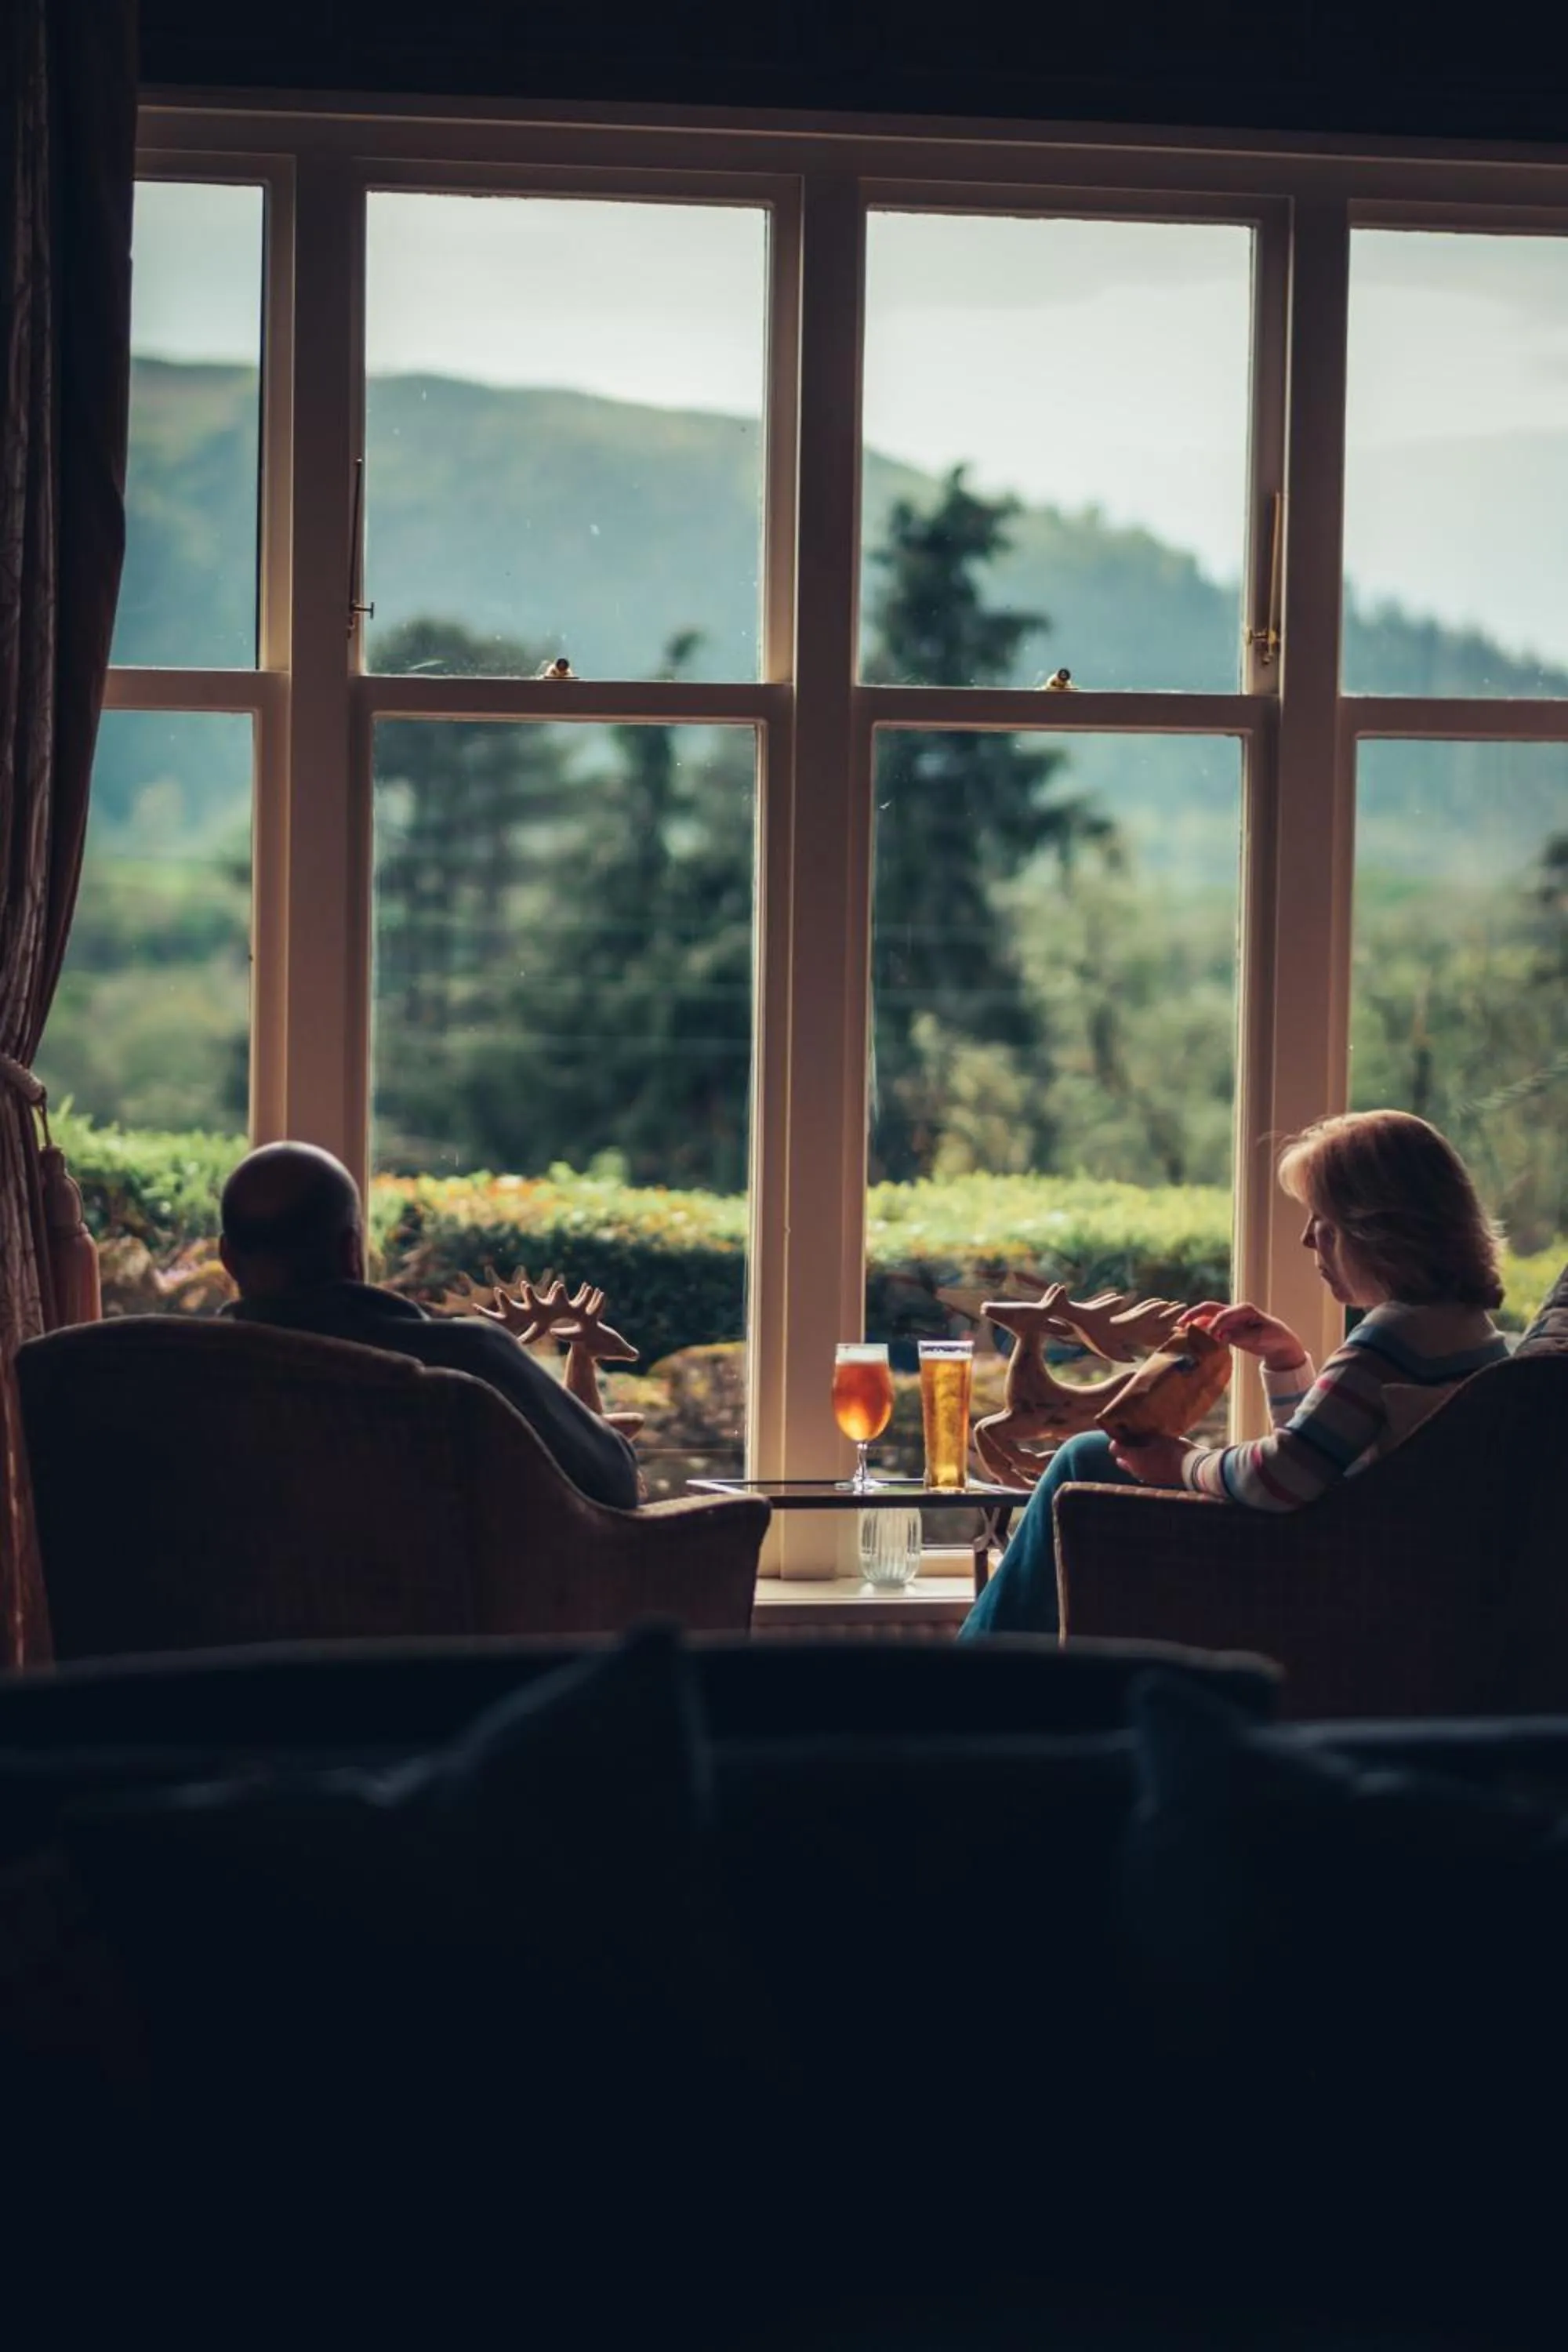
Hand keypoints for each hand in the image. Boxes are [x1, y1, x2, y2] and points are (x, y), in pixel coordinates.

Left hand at [1108, 1433, 1194, 1486]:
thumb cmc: (1174, 1449)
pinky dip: (1145, 1465)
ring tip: (1149, 1448)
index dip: (1118, 1439)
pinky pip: (1142, 1472)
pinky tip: (1157, 1457)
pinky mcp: (1153, 1481)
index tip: (1126, 1433)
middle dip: (1126, 1451)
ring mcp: (1144, 1477)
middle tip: (1137, 1440)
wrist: (1192, 1468)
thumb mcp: (1156, 1437)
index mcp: (1133, 1458)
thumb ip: (1140, 1435)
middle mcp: (1135, 1470)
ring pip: (1132, 1467)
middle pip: (1121, 1460)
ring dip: (1135, 1459)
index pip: (1114, 1448)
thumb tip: (1131, 1432)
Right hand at [1191, 1299, 1306, 1373]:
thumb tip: (1222, 1336)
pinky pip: (1209, 1324)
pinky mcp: (1226, 1326)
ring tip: (1181, 1330)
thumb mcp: (1261, 1338)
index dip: (1214, 1326)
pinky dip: (1199, 1328)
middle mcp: (1234, 1310)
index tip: (1210, 1339)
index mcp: (1244, 1309)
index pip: (1223, 1315)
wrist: (1279, 1340)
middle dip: (1194, 1314)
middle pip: (1209, 1308)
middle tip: (1180, 1323)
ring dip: (1194, 1321)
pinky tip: (1191, 1336)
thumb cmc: (1272, 1337)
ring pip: (1207, 1316)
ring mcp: (1229, 1318)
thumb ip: (1242, 1337)